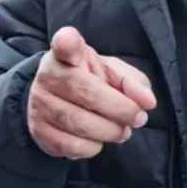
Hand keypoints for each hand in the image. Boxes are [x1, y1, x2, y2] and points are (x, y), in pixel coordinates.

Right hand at [27, 27, 155, 159]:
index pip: (64, 44)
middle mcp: (47, 75)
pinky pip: (72, 145)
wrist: (58, 102)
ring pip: (80, 123)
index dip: (66, 42)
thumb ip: (132, 82)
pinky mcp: (39, 131)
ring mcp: (39, 104)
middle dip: (120, 109)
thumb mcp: (112, 73)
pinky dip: (93, 147)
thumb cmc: (91, 82)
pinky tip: (98, 139)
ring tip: (122, 130)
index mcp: (66, 54)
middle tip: (137, 118)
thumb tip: (147, 102)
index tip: (67, 41)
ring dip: (110, 131)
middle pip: (87, 92)